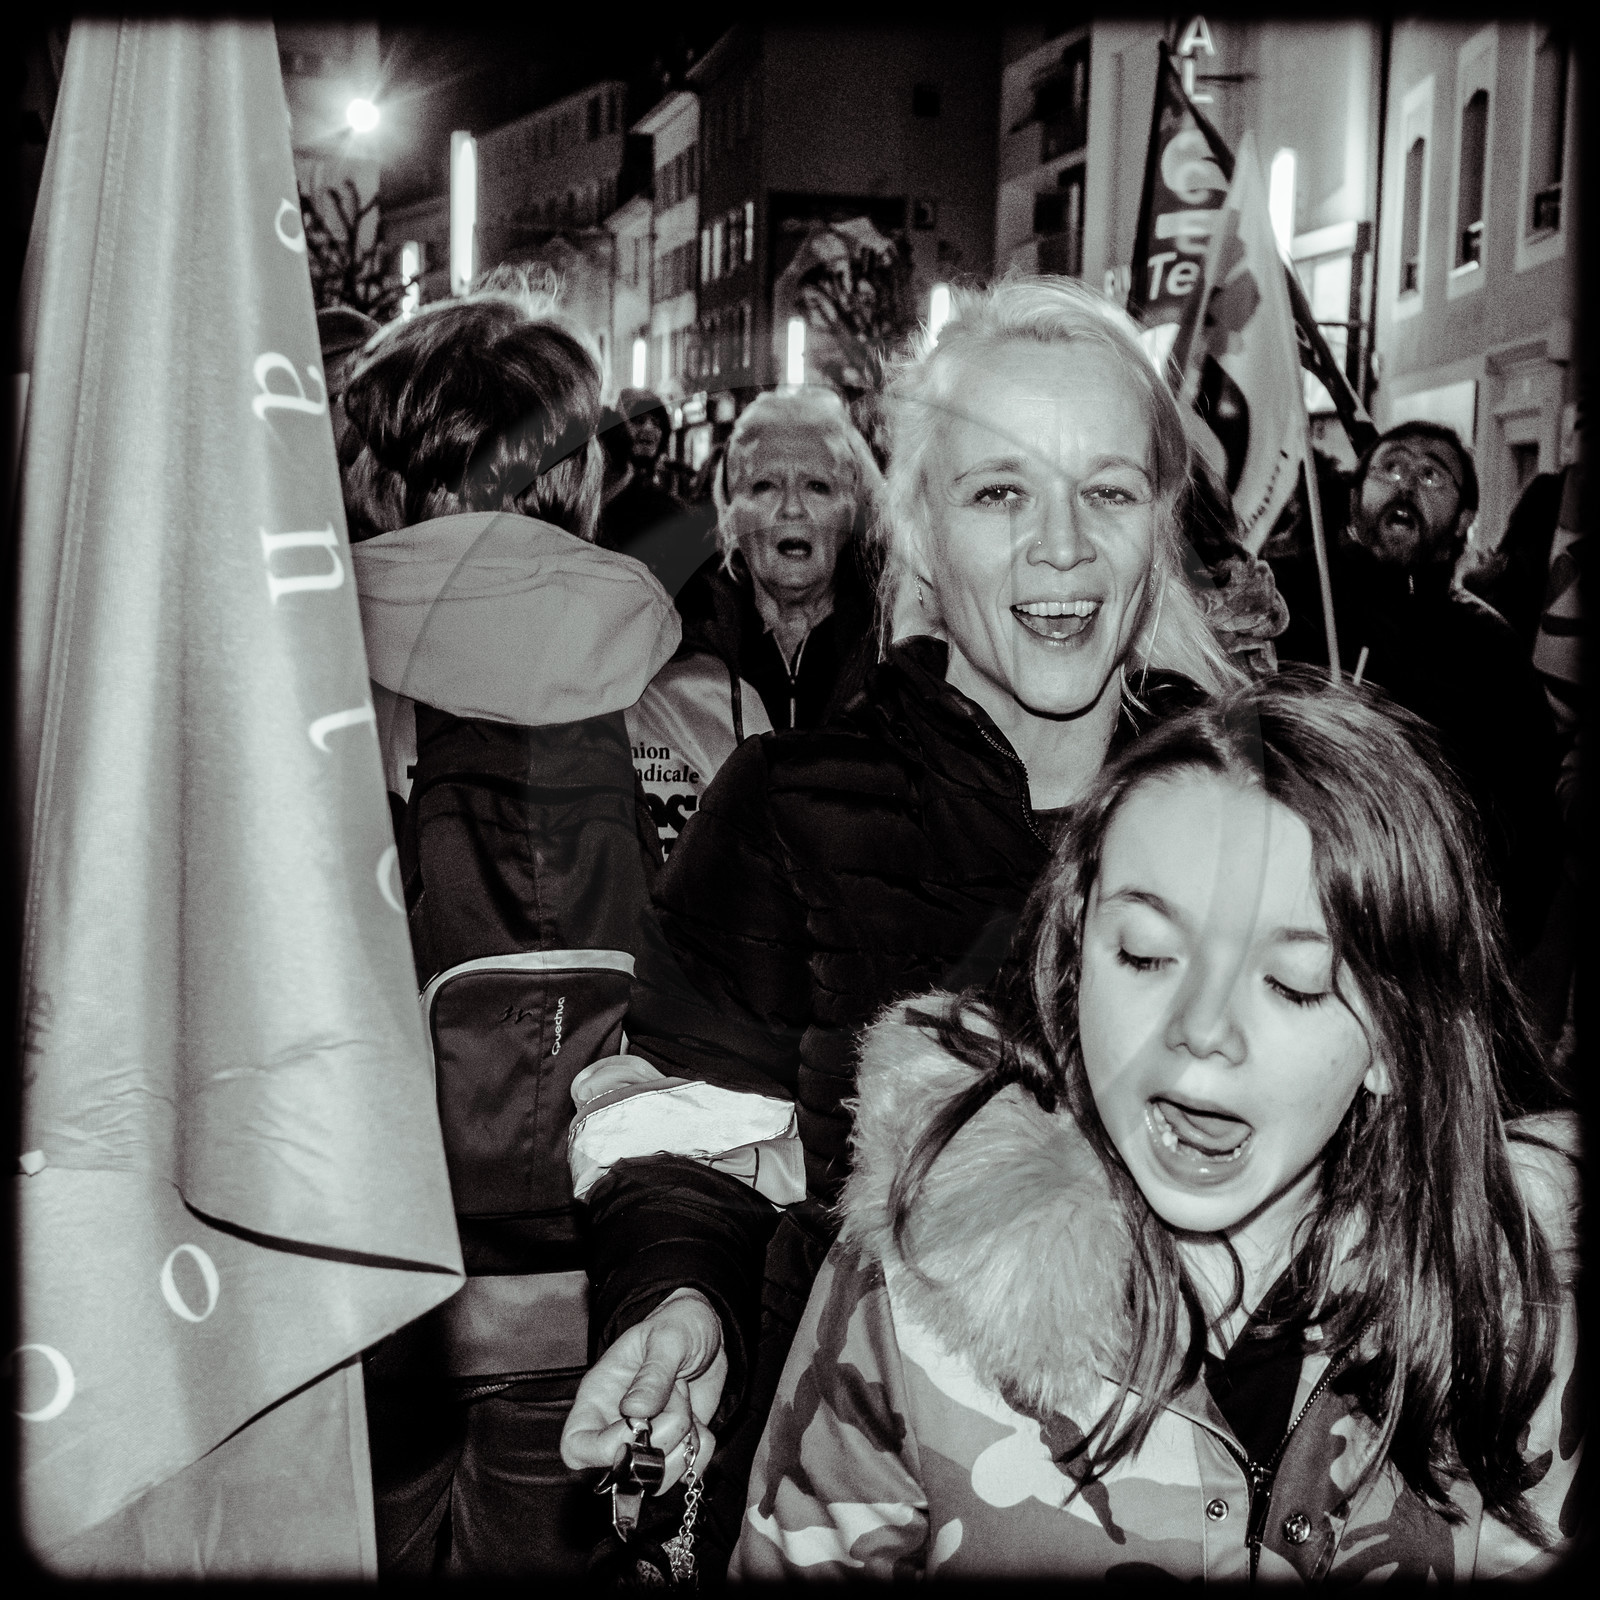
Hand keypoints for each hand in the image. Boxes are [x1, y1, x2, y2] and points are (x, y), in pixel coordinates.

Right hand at [560, 1288, 726, 1490]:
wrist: (710, 1334)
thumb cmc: (677, 1326)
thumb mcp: (667, 1338)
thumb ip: (653, 1374)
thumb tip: (634, 1410)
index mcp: (599, 1396)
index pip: (576, 1446)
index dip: (604, 1449)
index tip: (639, 1425)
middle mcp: (617, 1426)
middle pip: (622, 1467)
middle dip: (661, 1438)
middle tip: (677, 1396)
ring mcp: (646, 1442)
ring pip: (657, 1478)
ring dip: (684, 1443)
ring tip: (685, 1401)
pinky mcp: (674, 1449)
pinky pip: (687, 1472)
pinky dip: (700, 1450)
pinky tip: (699, 1420)